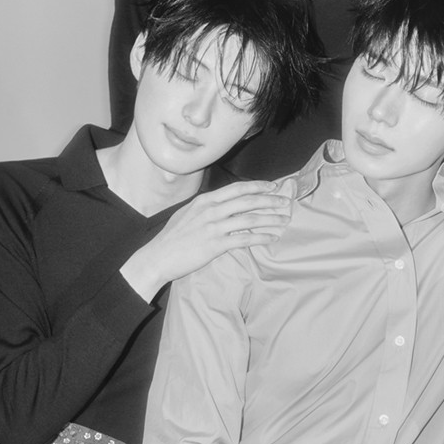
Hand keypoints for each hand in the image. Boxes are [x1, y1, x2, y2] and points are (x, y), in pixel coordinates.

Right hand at [120, 179, 294, 300]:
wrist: (157, 257)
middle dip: (270, 200)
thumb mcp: (188, 213)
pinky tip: (271, 238)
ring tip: (284, 220)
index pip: (237, 188)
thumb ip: (206, 207)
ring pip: (250, 218)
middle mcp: (211, 210)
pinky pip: (244, 238)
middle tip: (286, 202)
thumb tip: (222, 203)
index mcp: (205, 200)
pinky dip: (261, 237)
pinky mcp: (215, 244)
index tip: (272, 187)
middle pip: (248, 200)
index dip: (257, 186)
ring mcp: (214, 227)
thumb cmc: (172, 237)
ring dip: (270, 219)